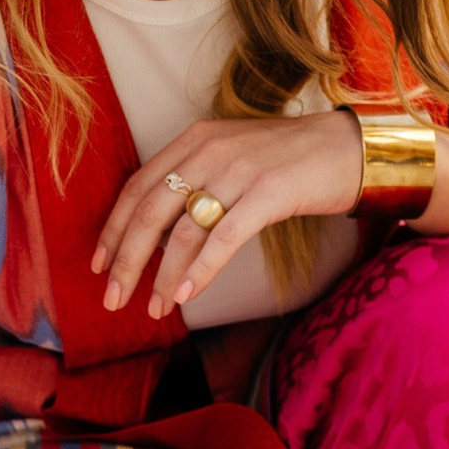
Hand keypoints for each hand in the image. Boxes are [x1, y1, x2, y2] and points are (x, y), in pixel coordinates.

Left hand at [93, 109, 363, 318]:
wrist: (349, 148)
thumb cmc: (289, 162)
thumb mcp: (232, 159)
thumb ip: (195, 183)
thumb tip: (160, 235)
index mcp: (194, 140)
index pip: (137, 187)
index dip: (114, 229)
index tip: (99, 264)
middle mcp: (209, 150)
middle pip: (150, 211)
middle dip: (127, 260)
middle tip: (112, 298)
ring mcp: (238, 170)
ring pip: (184, 230)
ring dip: (163, 275)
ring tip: (154, 308)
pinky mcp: (268, 192)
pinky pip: (224, 236)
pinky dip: (202, 269)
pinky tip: (188, 294)